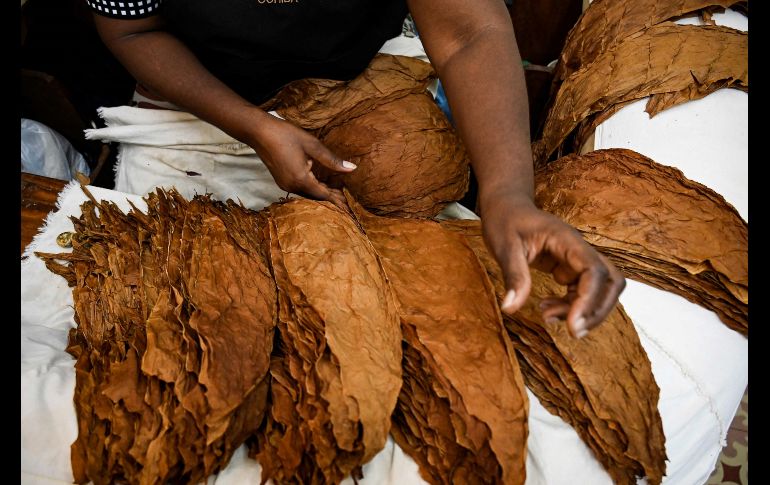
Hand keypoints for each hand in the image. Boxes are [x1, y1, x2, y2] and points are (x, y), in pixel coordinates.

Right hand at [248, 114, 355, 206]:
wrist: (259, 132)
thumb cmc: (286, 135)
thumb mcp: (312, 145)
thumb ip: (332, 160)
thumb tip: (351, 169)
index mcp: (301, 179)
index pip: (323, 195)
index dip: (337, 201)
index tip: (348, 207)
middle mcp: (292, 186)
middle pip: (316, 197)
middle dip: (331, 199)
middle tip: (346, 201)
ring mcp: (285, 185)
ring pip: (308, 194)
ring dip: (321, 194)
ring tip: (336, 194)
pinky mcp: (281, 181)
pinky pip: (300, 189)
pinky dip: (312, 189)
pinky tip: (320, 185)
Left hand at [481, 192, 624, 337]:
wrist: (506, 208)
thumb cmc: (505, 221)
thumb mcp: (504, 247)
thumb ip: (513, 276)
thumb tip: (511, 308)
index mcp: (567, 239)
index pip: (595, 271)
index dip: (590, 300)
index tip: (573, 326)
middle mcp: (578, 250)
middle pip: (611, 282)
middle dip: (597, 310)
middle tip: (574, 331)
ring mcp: (576, 260)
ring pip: (599, 290)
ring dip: (582, 310)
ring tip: (547, 316)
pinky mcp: (569, 269)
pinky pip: (581, 292)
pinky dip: (569, 306)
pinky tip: (545, 309)